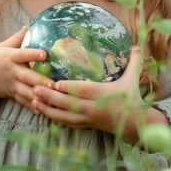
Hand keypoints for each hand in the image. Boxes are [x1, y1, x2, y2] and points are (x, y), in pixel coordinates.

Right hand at [0, 26, 53, 121]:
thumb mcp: (2, 47)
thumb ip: (17, 38)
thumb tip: (29, 25)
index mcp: (10, 57)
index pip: (23, 54)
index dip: (33, 54)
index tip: (44, 54)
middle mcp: (11, 71)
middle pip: (27, 76)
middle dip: (40, 81)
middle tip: (54, 84)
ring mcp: (11, 84)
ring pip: (26, 91)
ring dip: (38, 96)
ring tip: (51, 99)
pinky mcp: (12, 94)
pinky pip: (22, 101)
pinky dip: (31, 106)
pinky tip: (42, 110)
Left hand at [30, 47, 150, 137]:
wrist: (134, 124)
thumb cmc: (131, 98)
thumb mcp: (133, 79)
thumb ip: (135, 61)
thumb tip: (137, 44)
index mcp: (104, 95)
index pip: (84, 91)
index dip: (69, 87)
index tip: (55, 83)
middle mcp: (93, 108)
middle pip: (68, 104)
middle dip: (51, 97)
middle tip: (35, 88)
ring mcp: (88, 118)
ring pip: (64, 116)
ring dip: (47, 109)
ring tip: (33, 101)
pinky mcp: (85, 125)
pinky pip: (66, 123)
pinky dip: (54, 118)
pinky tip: (42, 111)